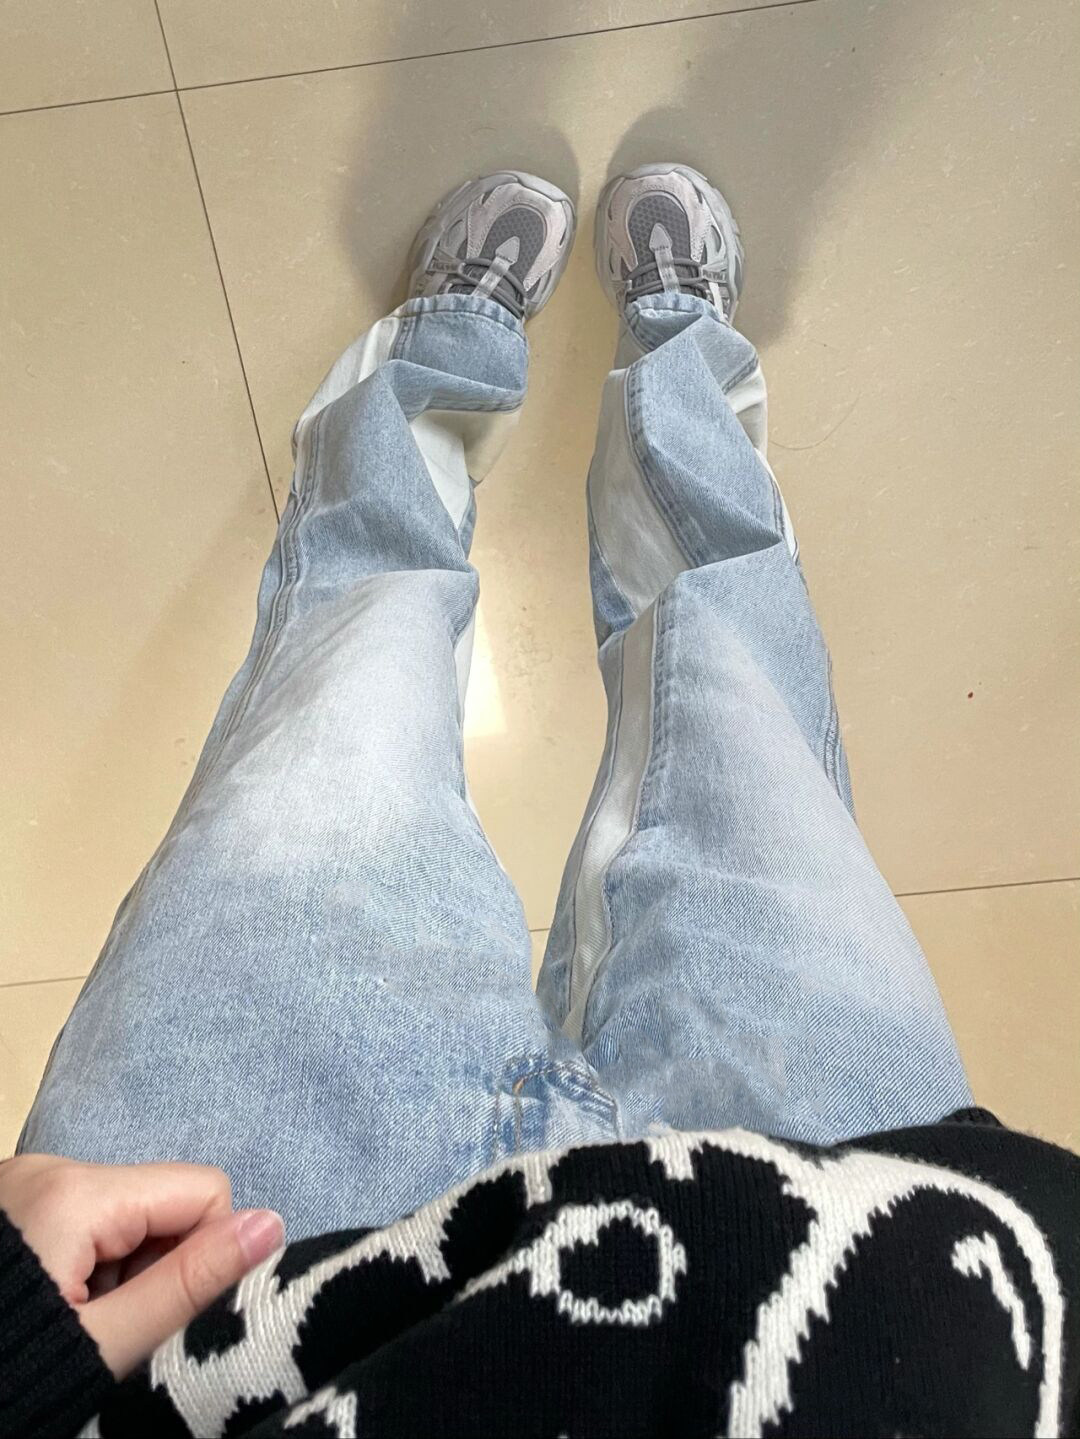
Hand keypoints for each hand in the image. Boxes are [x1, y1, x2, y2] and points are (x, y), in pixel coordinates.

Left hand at [0, 1154, 284, 1377]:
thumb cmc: (4, 1378)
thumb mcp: (102, 1346)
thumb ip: (188, 1285)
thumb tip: (272, 1224)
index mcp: (75, 1189)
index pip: (203, 1192)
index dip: (201, 1260)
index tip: (158, 1320)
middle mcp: (47, 1168)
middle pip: (160, 1204)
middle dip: (154, 1270)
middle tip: (110, 1335)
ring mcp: (20, 1186)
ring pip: (123, 1220)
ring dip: (120, 1277)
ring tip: (76, 1332)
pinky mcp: (6, 1209)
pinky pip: (80, 1227)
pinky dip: (85, 1273)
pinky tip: (54, 1319)